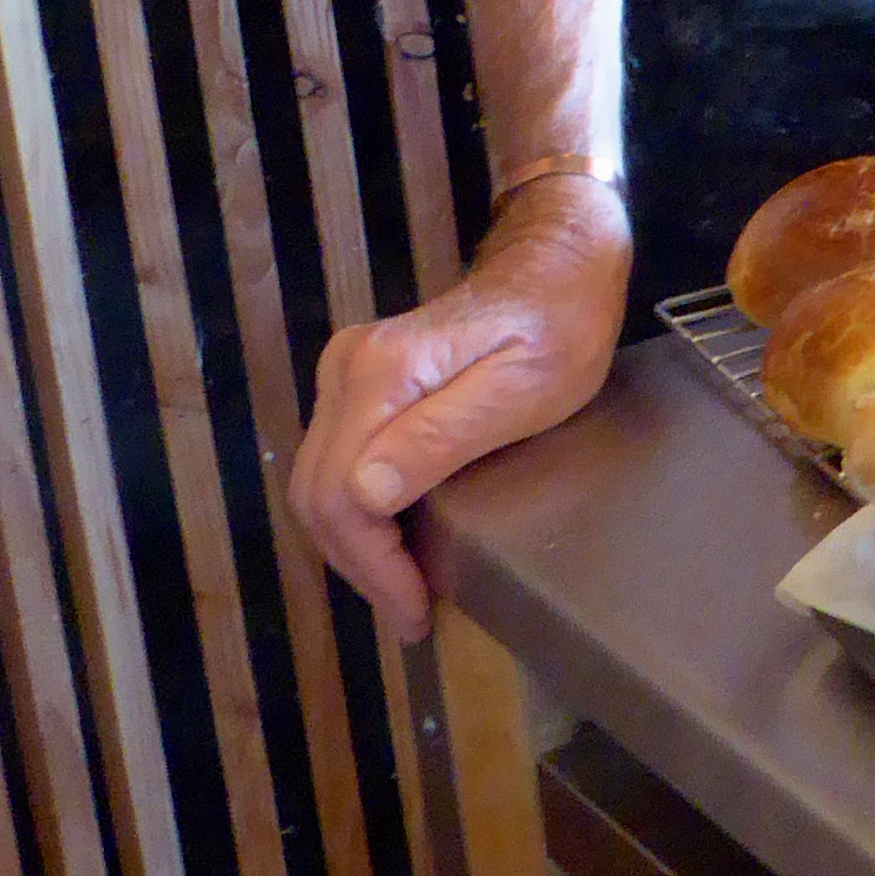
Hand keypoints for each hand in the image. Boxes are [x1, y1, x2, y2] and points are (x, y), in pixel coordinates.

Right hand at [287, 177, 635, 639]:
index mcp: (382, 378)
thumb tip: (366, 495)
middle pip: (316, 494)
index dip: (374, 567)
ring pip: (319, 482)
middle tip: (410, 613)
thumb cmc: (558, 329)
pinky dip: (357, 513)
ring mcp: (347, 372)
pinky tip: (396, 540)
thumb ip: (441, 438)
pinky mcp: (359, 378)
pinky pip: (337, 461)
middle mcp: (346, 372)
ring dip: (353, 545)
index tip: (415, 610)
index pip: (343, 497)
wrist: (557, 262)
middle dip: (358, 566)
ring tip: (404, 590)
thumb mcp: (522, 391)